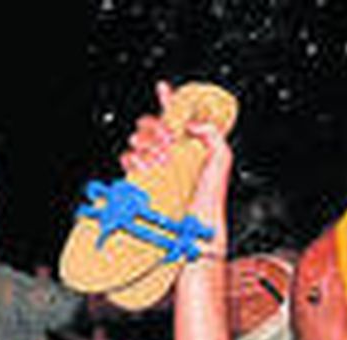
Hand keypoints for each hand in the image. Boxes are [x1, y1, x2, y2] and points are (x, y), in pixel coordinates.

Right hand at [122, 82, 234, 254]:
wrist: (191, 243)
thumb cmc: (208, 214)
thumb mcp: (220, 171)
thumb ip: (215, 141)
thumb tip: (194, 123)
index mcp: (190, 155)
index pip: (177, 123)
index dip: (170, 103)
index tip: (165, 89)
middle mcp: (171, 162)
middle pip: (152, 129)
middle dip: (157, 129)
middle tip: (170, 144)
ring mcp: (154, 174)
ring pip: (137, 143)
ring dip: (147, 145)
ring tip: (161, 162)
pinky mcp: (139, 188)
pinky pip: (127, 164)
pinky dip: (133, 160)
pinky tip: (145, 168)